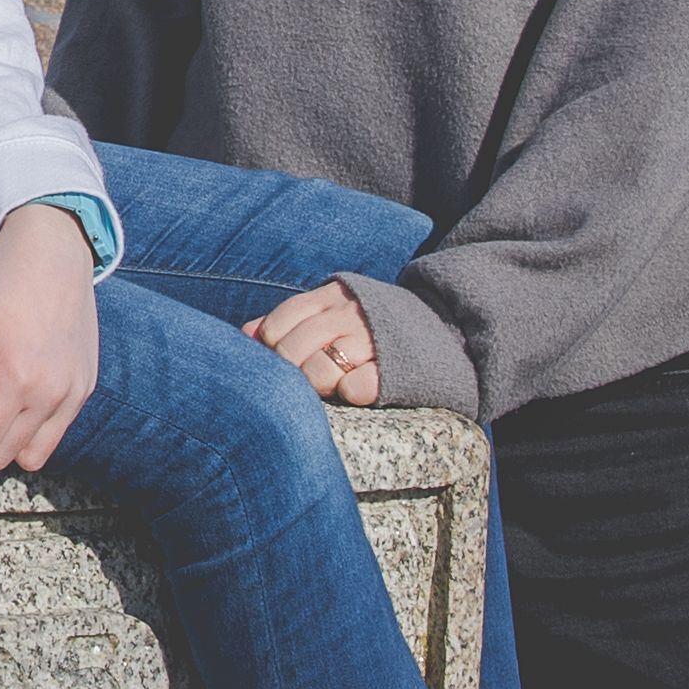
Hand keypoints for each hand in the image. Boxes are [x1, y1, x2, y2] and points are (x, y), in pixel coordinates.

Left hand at [0, 202, 98, 471]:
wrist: (52, 249)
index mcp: (19, 381)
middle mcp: (54, 394)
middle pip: (3, 455)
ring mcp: (76, 392)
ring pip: (33, 453)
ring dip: (8, 433)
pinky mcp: (87, 385)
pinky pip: (57, 430)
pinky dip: (34, 421)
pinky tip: (19, 381)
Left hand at [250, 278, 383, 404]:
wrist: (445, 325)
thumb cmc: (372, 322)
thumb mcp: (333, 306)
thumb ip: (290, 318)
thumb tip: (244, 333)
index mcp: (331, 295)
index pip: (278, 324)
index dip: (270, 348)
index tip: (281, 358)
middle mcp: (350, 314)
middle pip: (292, 351)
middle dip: (290, 371)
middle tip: (304, 378)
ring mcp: (373, 341)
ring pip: (319, 371)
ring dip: (318, 385)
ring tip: (331, 383)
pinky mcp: (396, 370)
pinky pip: (356, 389)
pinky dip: (349, 392)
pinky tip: (353, 388)